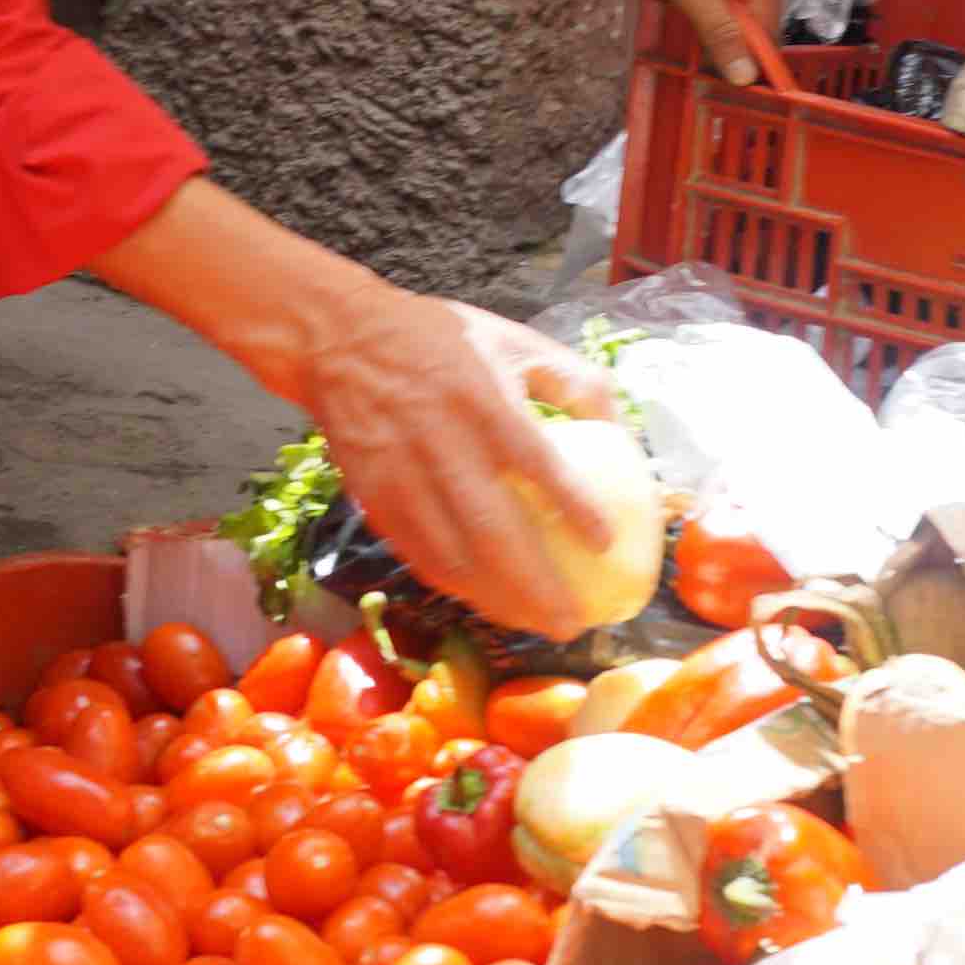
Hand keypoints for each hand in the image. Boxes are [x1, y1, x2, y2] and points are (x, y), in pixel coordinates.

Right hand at [289, 273, 637, 638]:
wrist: (340, 338)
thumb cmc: (443, 338)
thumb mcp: (518, 339)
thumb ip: (577, 383)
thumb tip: (624, 435)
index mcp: (485, 401)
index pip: (536, 463)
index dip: (573, 507)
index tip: (605, 545)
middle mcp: (444, 443)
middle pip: (492, 531)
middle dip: (535, 587)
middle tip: (572, 623)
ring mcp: (404, 475)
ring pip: (452, 555)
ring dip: (496, 599)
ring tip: (535, 626)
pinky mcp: (375, 496)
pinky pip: (418, 553)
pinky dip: (453, 585)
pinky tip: (483, 601)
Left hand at [610, 0, 784, 85]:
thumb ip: (720, 31)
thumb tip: (745, 75)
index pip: (768, 32)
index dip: (748, 59)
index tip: (722, 78)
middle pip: (752, 19)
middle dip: (725, 35)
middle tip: (693, 38)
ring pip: (733, 6)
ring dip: (710, 18)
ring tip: (681, 8)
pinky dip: (702, 0)